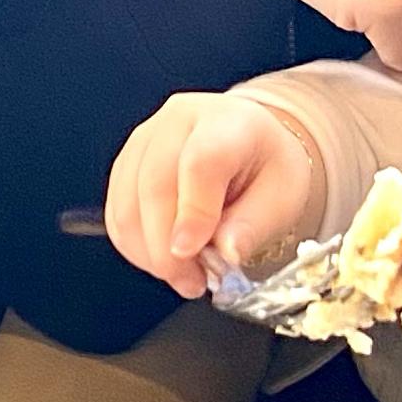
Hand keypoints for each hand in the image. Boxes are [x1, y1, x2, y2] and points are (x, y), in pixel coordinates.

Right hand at [105, 92, 320, 298]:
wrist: (251, 144)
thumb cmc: (267, 166)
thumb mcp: (284, 196)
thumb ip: (254, 225)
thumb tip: (226, 253)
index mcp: (228, 122)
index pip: (201, 161)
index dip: (192, 212)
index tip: (191, 253)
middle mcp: (180, 120)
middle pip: (154, 184)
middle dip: (167, 249)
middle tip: (193, 281)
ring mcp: (147, 138)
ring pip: (127, 204)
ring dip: (149, 253)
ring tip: (184, 274)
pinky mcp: (127, 162)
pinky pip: (117, 214)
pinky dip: (136, 247)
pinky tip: (164, 257)